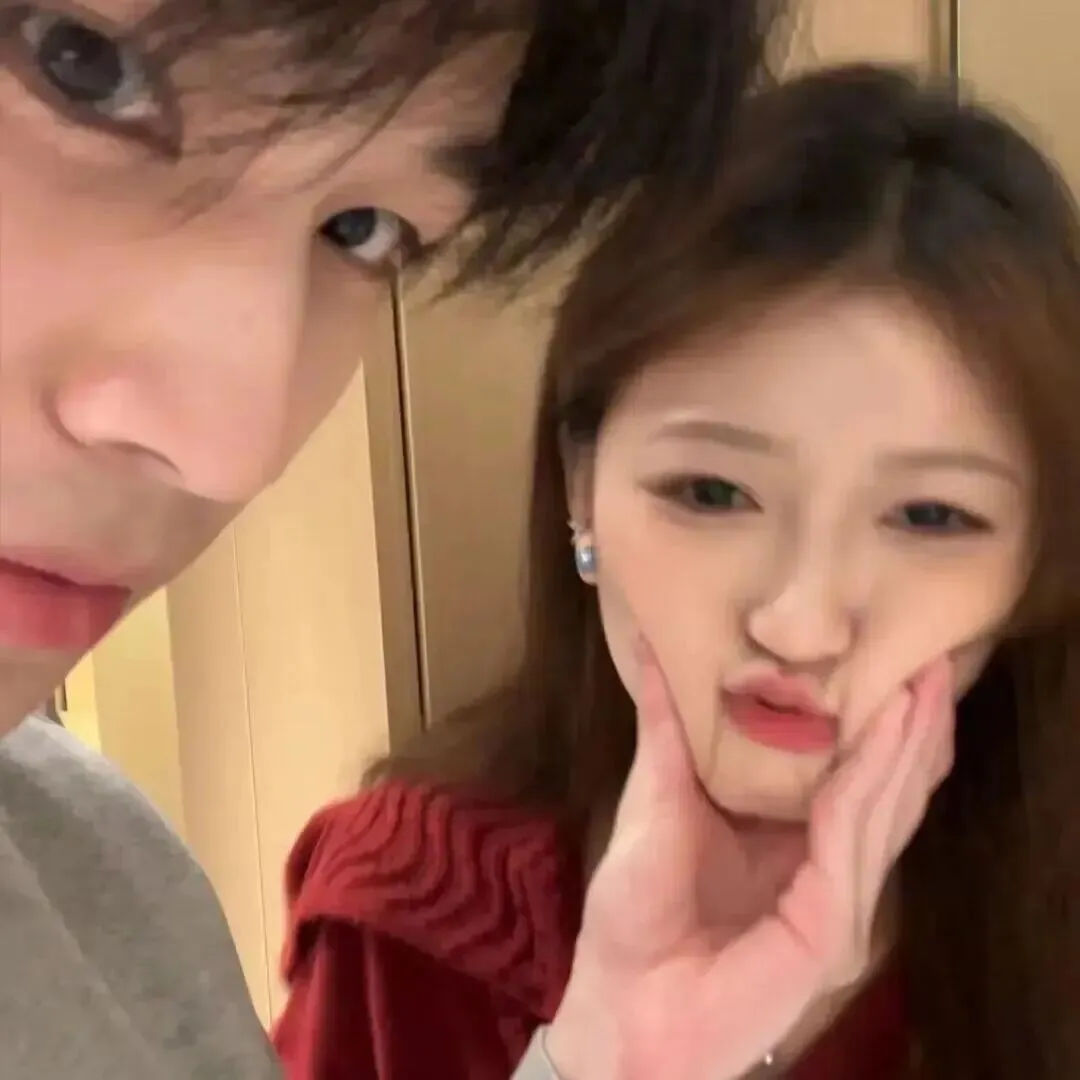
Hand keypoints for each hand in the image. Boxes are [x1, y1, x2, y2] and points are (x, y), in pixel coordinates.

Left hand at [545, 645, 953, 1079]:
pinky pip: (851, 838)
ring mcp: (833, 898)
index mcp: (790, 839)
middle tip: (937, 658)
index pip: (853, 776)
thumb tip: (648, 646)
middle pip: (884, 789)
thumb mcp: (655, 794)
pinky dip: (871, 780)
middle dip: (912, 725)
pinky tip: (887, 732)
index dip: (877, 722)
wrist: (620, 1001)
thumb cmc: (633, 910)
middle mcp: (823, 866)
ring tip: (930, 682)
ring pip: (883, 808)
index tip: (895, 660)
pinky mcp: (827, 924)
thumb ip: (666, 727)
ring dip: (908, 743)